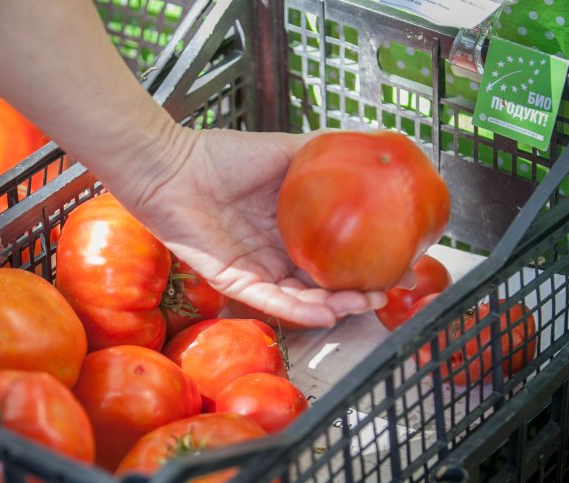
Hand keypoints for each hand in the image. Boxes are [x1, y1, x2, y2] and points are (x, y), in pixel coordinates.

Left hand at [108, 127, 387, 328]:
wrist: (172, 164)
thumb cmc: (220, 155)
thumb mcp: (284, 151)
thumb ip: (321, 154)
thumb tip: (367, 146)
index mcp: (288, 226)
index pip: (332, 253)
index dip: (361, 261)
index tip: (396, 260)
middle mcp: (274, 252)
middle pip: (321, 282)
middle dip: (355, 292)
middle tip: (386, 289)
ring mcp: (254, 269)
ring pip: (300, 298)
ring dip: (333, 305)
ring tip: (365, 302)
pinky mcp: (232, 281)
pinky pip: (269, 301)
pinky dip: (298, 309)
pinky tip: (326, 312)